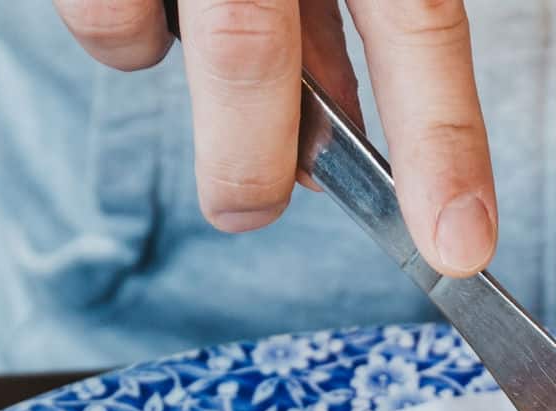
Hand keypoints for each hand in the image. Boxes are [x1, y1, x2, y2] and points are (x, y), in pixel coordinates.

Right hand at [53, 0, 497, 275]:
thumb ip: (348, 16)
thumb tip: (340, 135)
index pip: (416, 22)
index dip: (444, 141)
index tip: (458, 243)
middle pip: (245, 52)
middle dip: (249, 163)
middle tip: (253, 204)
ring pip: (144, 32)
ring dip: (167, 76)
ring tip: (193, 43)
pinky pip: (97, 12)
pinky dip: (121, 29)